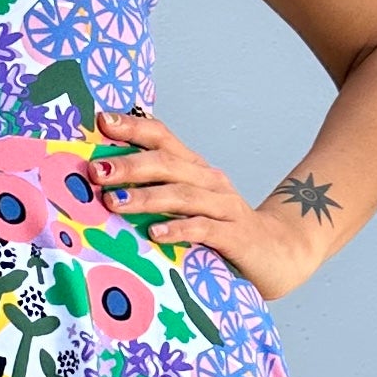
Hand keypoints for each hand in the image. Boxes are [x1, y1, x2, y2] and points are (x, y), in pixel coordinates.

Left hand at [88, 109, 329, 301]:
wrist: (279, 254)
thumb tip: (102, 188)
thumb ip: (155, 194)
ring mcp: (224, 207)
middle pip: (168, 163)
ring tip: (115, 202)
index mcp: (195, 169)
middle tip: (97, 171)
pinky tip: (155, 233)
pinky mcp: (235, 236)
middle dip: (130, 165)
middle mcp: (210, 181)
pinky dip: (179, 229)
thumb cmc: (222, 230)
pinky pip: (205, 229)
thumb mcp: (189, 206)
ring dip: (147, 196)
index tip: (101, 123)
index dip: (134, 127)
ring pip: (183, 194)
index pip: (163, 138)